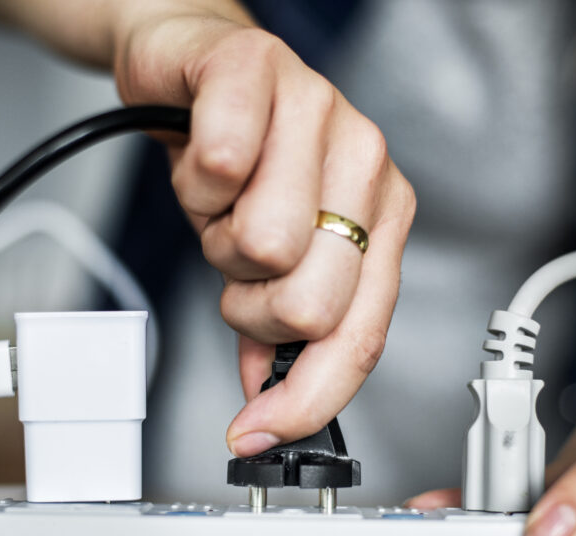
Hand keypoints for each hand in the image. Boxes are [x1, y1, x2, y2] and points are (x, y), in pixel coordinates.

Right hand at [110, 4, 414, 454]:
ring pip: (262, 245)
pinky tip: (201, 154)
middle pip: (308, 305)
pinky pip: (223, 164)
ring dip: (215, 238)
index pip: (359, 336)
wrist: (196, 65)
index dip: (305, 398)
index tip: (258, 430)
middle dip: (249, 305)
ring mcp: (322, 111)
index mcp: (381, 218)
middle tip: (235, 263)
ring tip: (220, 201)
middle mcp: (366, 164)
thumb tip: (265, 397)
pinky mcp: (260, 68)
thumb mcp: (267, 253)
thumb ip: (280, 326)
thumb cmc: (240, 158)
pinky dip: (194, 178)